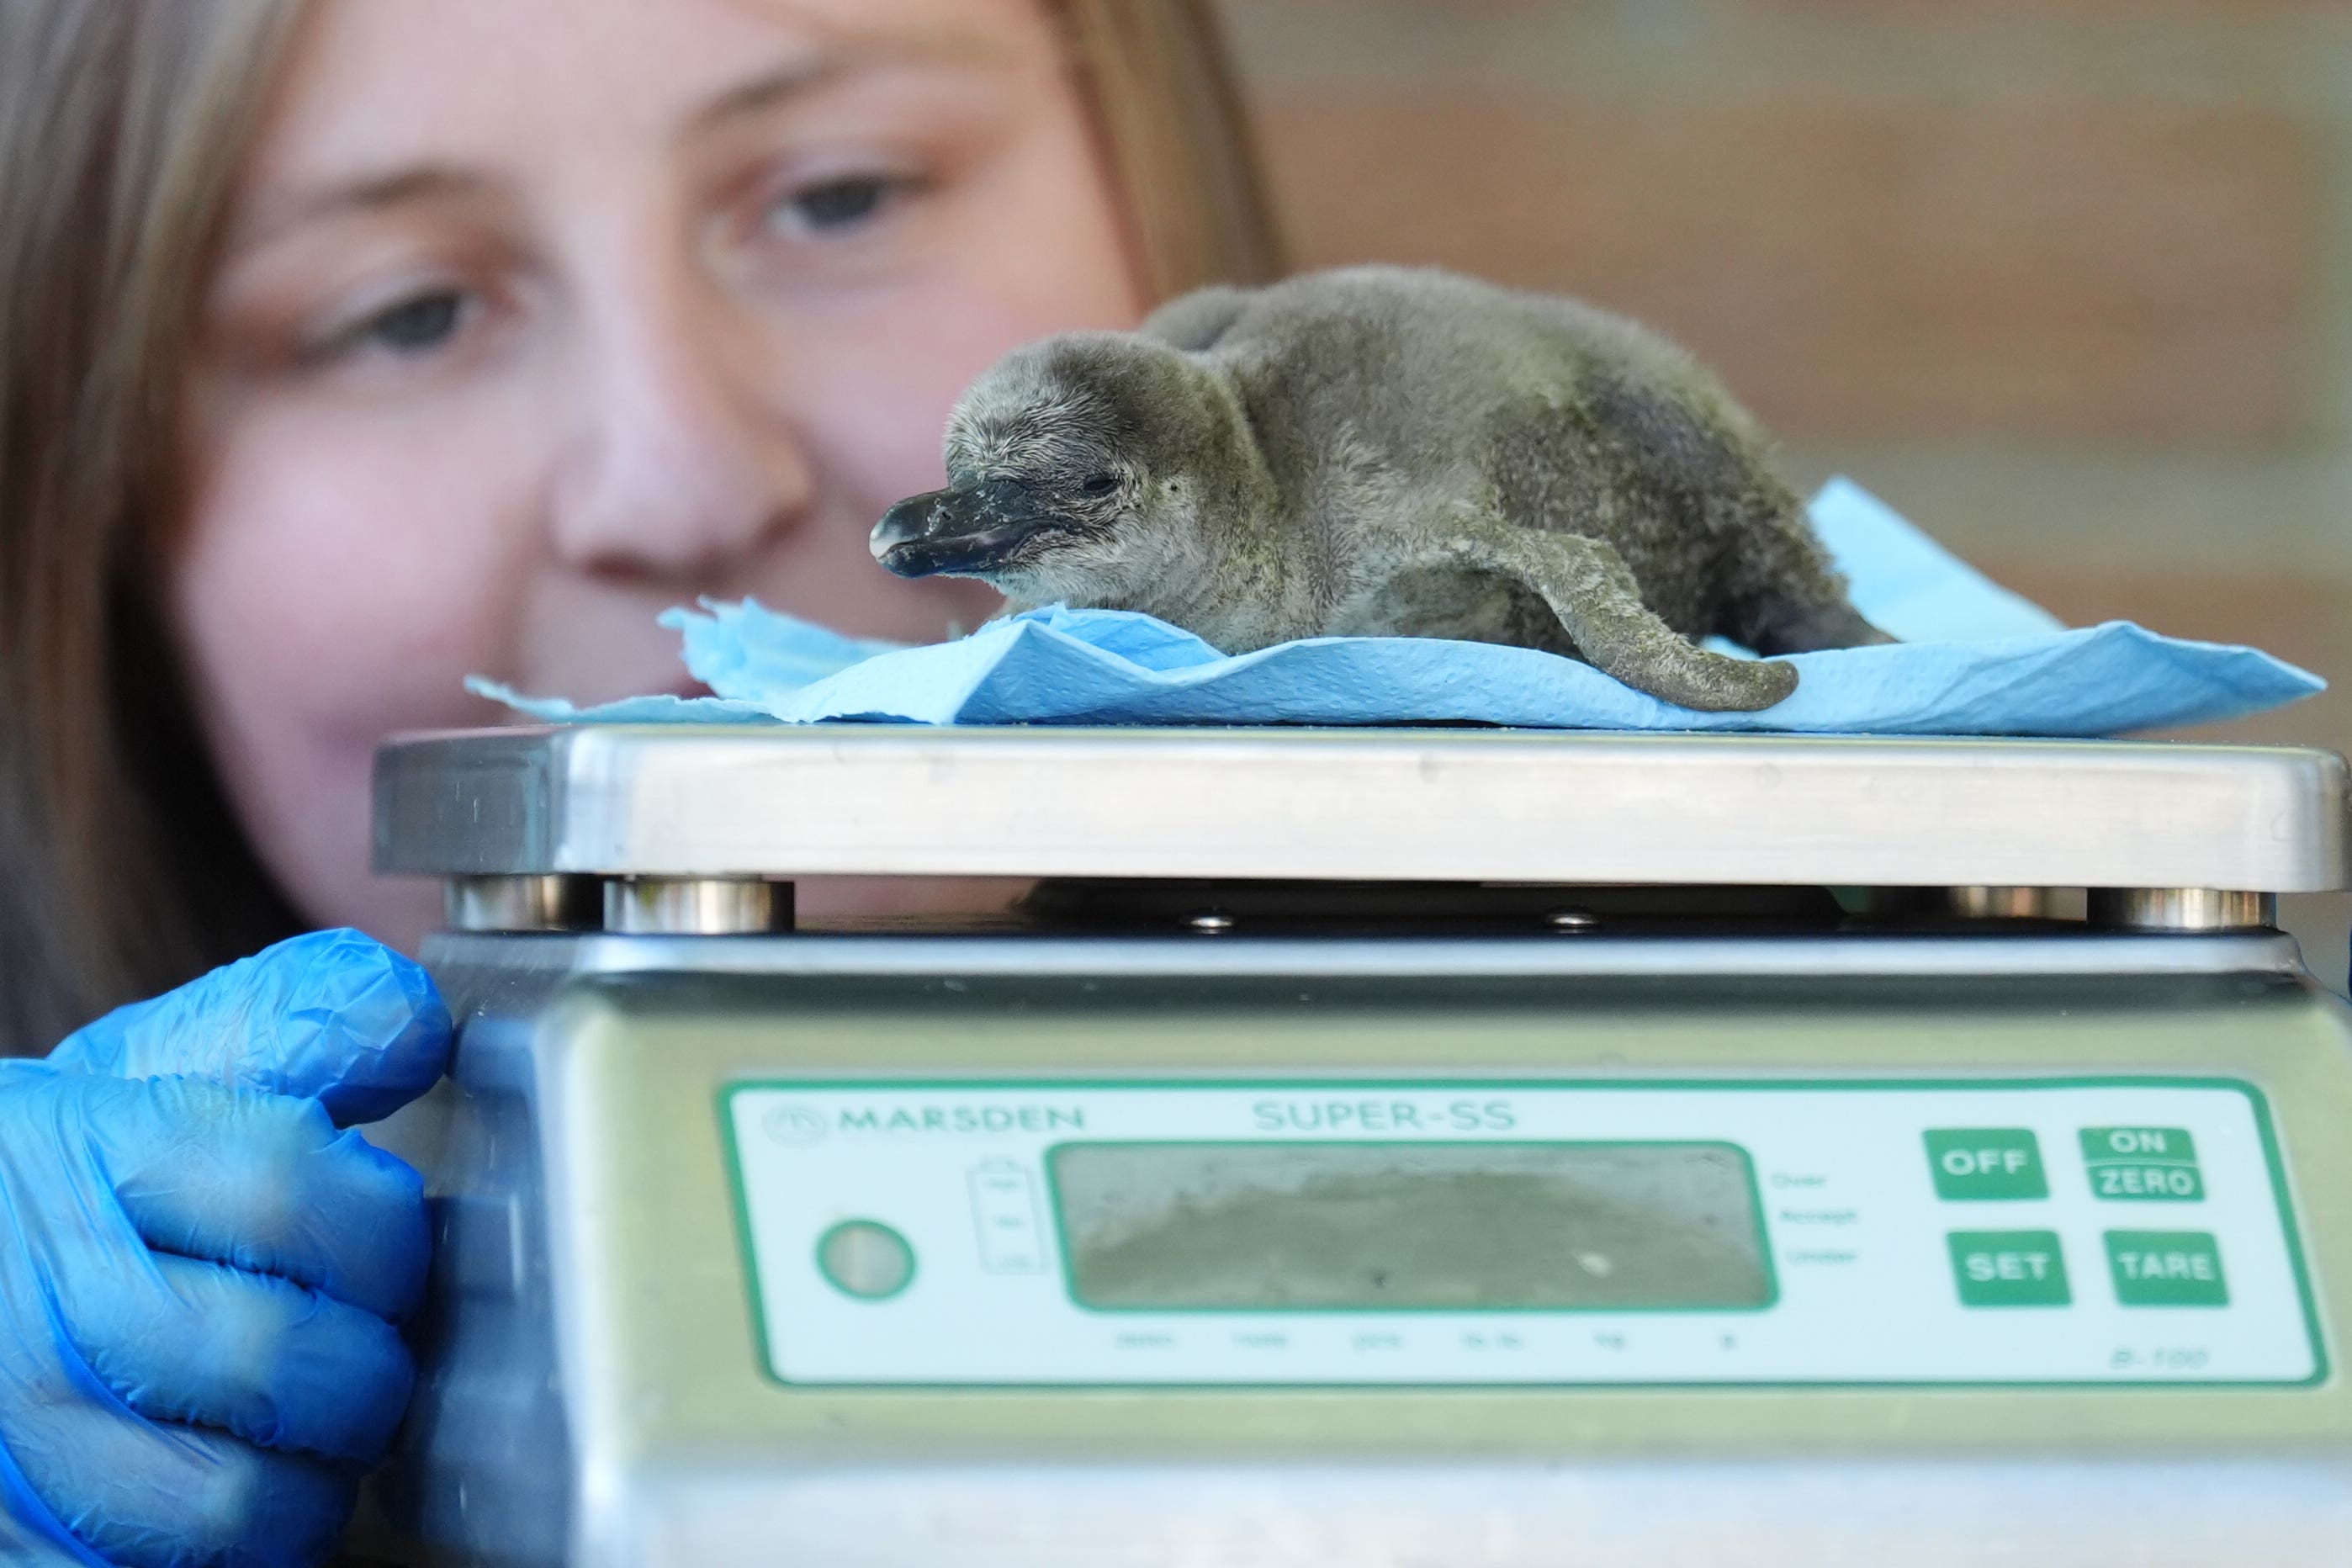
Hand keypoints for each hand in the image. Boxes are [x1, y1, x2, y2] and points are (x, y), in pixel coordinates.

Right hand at [0, 929, 451, 1567]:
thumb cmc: (77, 1169)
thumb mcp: (167, 1063)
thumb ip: (302, 1024)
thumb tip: (412, 1021)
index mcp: (88, 1155)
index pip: (298, 1195)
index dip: (387, 1233)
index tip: (392, 1241)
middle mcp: (37, 1304)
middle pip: (282, 1365)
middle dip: (369, 1367)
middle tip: (364, 1350)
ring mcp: (11, 1438)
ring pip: (229, 1509)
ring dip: (309, 1481)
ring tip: (309, 1433)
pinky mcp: (13, 1542)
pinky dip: (232, 1554)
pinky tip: (237, 1488)